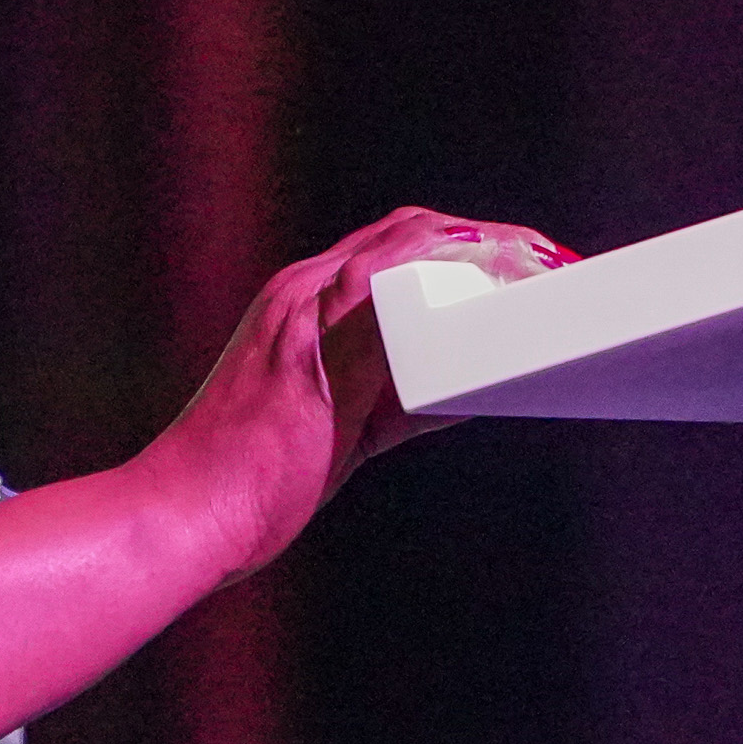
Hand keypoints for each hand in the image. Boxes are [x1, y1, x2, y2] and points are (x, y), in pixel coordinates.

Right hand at [0, 206, 572, 743]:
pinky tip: (505, 293)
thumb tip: (464, 394)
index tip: (527, 260)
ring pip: (414, 246)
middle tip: (557, 261)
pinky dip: (454, 281)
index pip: (399, 244)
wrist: (185, 514)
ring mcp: (307, 313)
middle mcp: (303, 291)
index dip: (468, 243)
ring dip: (489, 250)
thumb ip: (396, 401)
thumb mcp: (338, 429)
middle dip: (495, 238)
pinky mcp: (315, 348)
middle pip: (416, 229)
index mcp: (302, 301)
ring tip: (549, 271)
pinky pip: (396, 291)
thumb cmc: (251, 483)